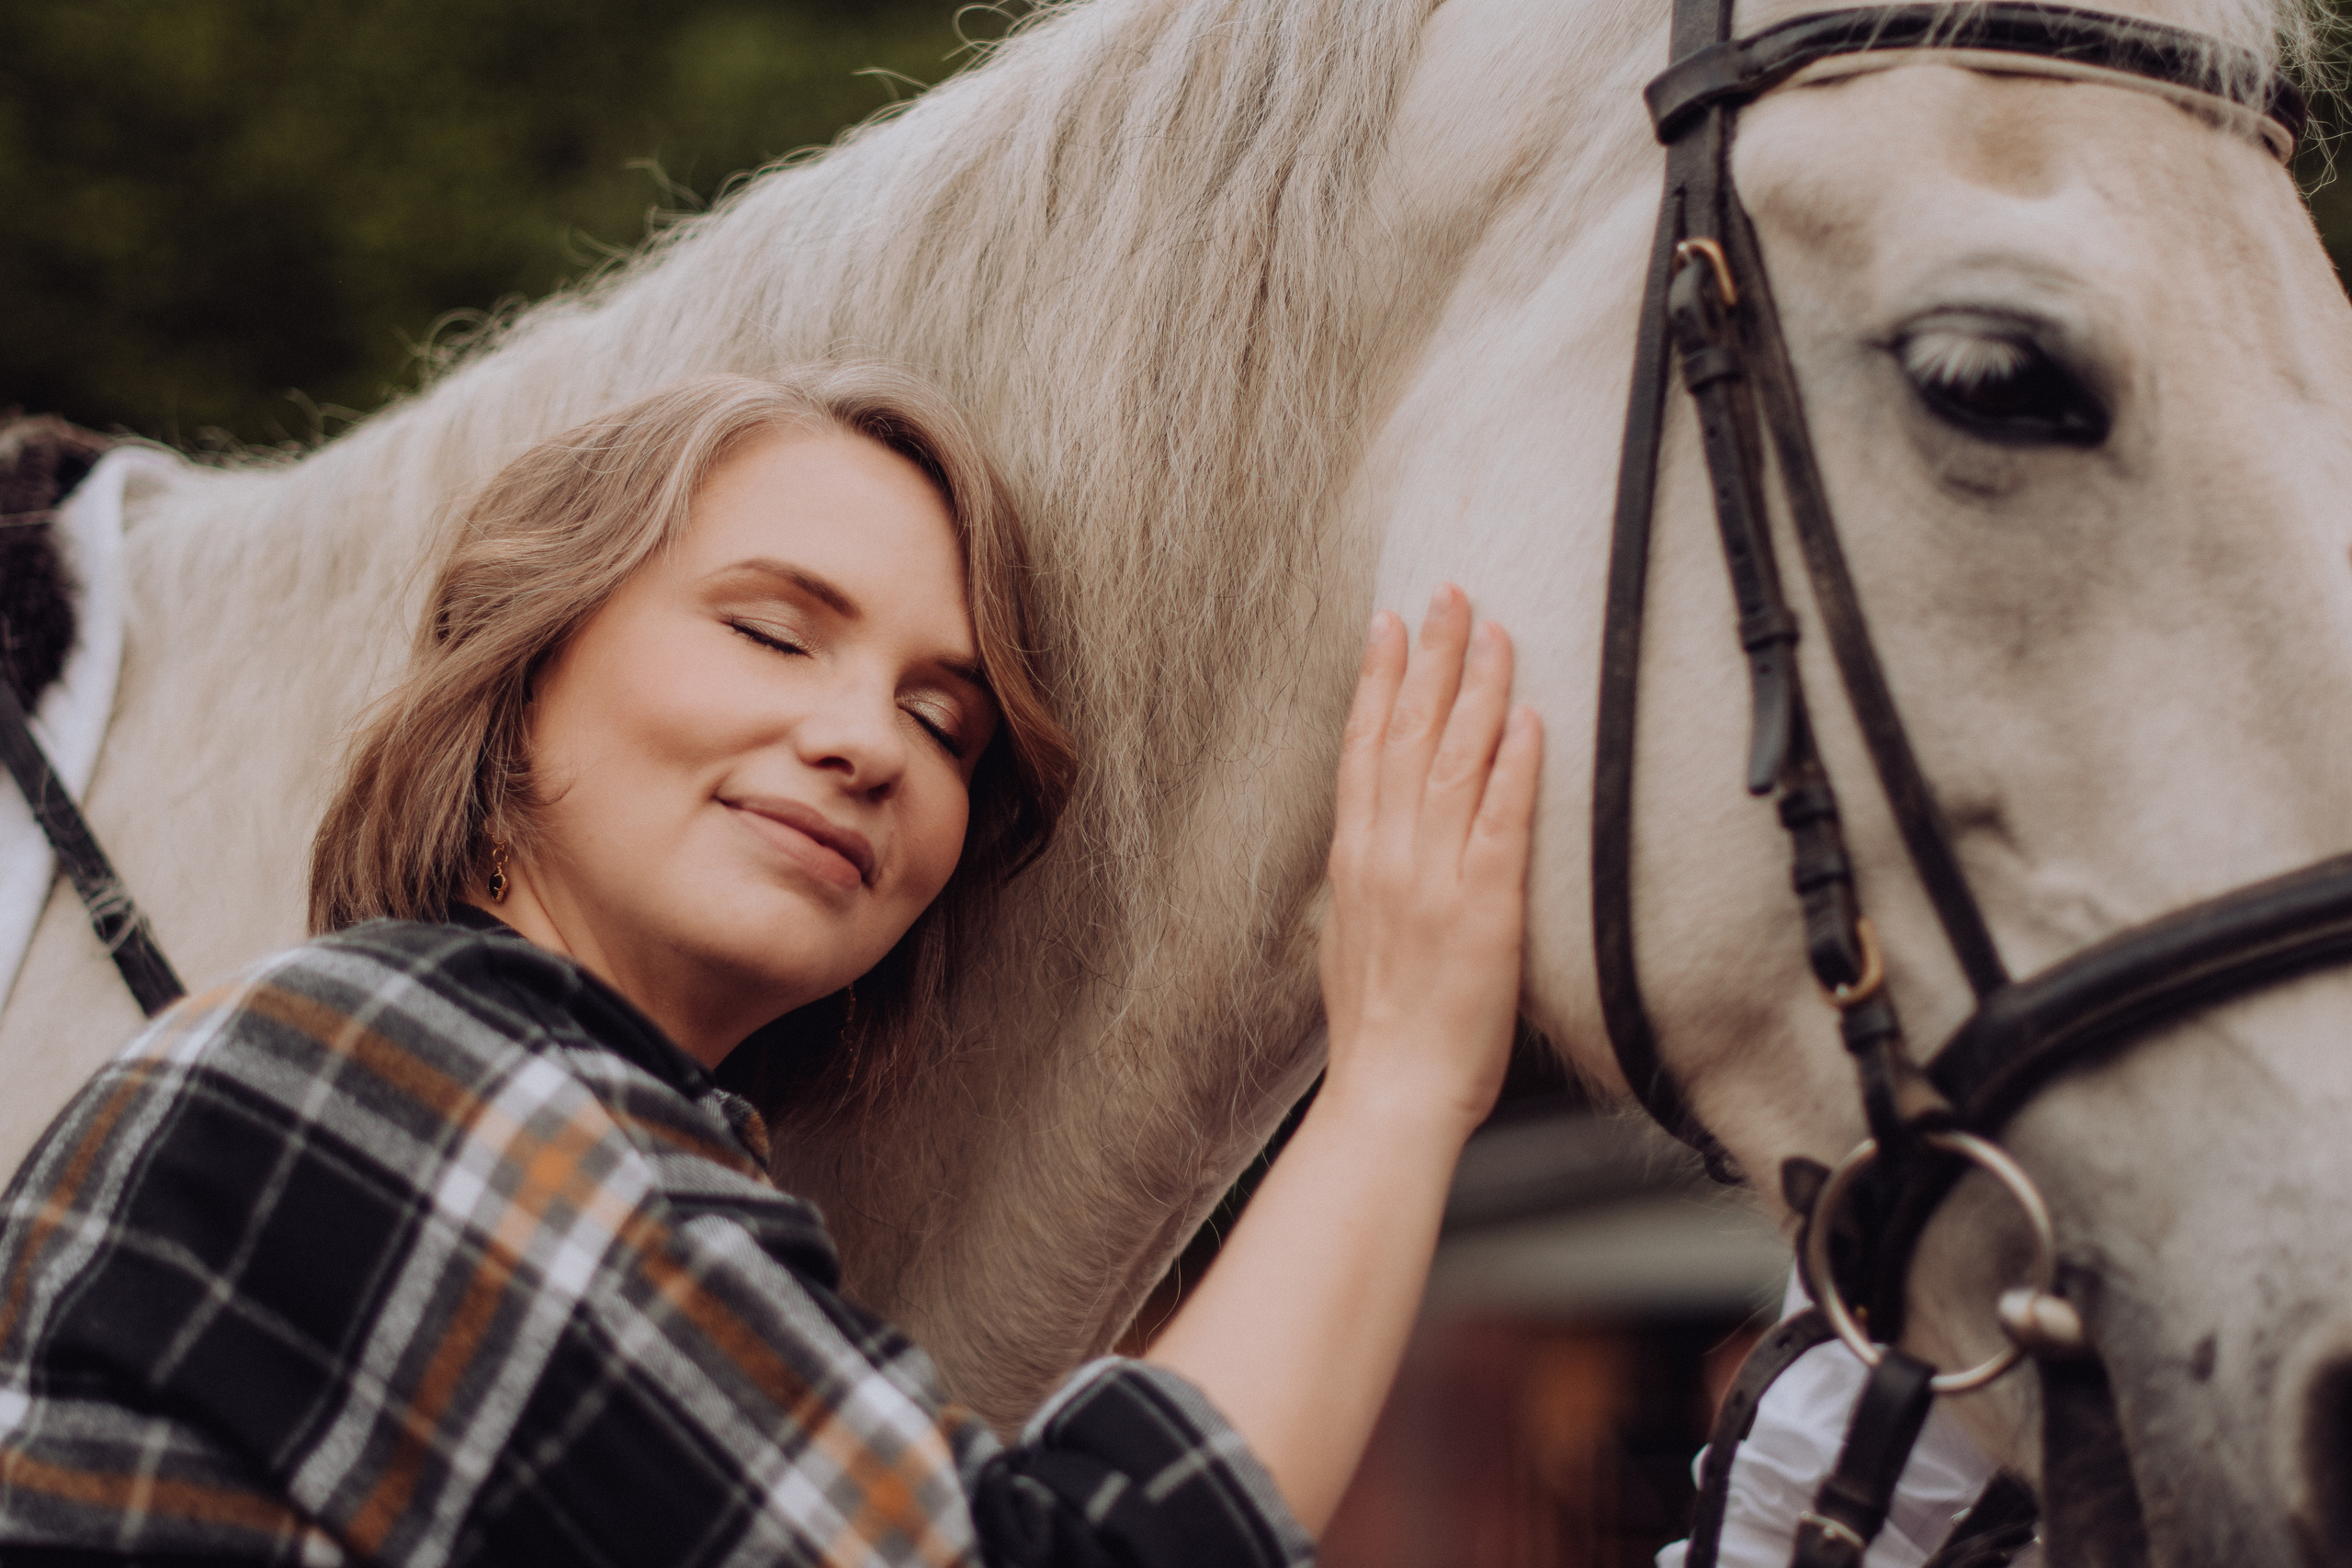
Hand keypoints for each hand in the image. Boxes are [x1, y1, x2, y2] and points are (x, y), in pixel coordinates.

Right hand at [1318, 584, 1541, 1141]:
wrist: (1389, 1093)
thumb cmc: (1377, 1031)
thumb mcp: (1352, 936)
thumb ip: (1370, 878)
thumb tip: (1378, 842)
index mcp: (1355, 860)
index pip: (1363, 746)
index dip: (1376, 678)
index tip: (1387, 621)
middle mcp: (1388, 854)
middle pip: (1408, 733)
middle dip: (1429, 655)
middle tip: (1447, 590)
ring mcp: (1434, 876)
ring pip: (1455, 760)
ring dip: (1475, 687)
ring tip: (1494, 628)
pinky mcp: (1485, 908)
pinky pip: (1502, 820)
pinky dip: (1514, 765)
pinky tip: (1528, 716)